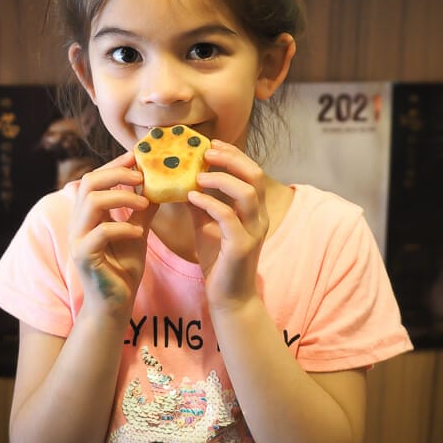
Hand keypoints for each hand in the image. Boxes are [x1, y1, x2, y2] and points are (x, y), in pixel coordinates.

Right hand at [68, 151, 157, 316]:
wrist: (115, 304)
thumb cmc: (123, 268)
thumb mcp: (137, 231)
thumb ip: (142, 209)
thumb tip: (158, 184)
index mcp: (87, 214)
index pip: (93, 179)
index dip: (113, 165)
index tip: (136, 156)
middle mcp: (78, 223)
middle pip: (88, 183)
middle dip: (115, 174)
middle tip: (140, 176)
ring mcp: (78, 239)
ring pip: (92, 202)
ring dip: (121, 197)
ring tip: (144, 202)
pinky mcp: (84, 256)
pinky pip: (100, 232)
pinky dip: (122, 227)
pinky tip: (138, 233)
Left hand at [187, 140, 268, 311]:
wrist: (228, 298)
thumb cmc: (219, 260)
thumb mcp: (207, 225)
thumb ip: (202, 202)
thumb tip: (182, 179)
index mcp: (255, 209)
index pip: (251, 171)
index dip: (233, 154)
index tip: (211, 144)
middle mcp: (260, 216)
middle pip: (255, 175)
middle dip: (231, 158)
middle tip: (206, 151)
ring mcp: (254, 231)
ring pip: (247, 192)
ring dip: (221, 178)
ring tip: (198, 174)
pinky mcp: (242, 246)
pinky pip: (228, 216)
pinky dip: (210, 202)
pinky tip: (192, 197)